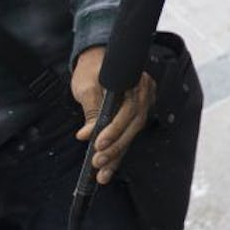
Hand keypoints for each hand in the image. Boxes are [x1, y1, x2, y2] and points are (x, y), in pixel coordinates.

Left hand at [72, 45, 157, 184]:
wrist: (96, 57)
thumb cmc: (92, 67)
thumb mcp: (86, 85)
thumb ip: (90, 109)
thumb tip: (87, 134)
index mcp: (134, 79)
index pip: (128, 107)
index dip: (115, 128)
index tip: (98, 143)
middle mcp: (143, 90)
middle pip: (133, 124)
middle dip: (115, 146)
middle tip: (97, 162)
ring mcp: (144, 101)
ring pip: (133, 132)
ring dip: (117, 154)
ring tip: (102, 172)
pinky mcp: (137, 112)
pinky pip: (130, 132)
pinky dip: (119, 150)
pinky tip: (110, 166)